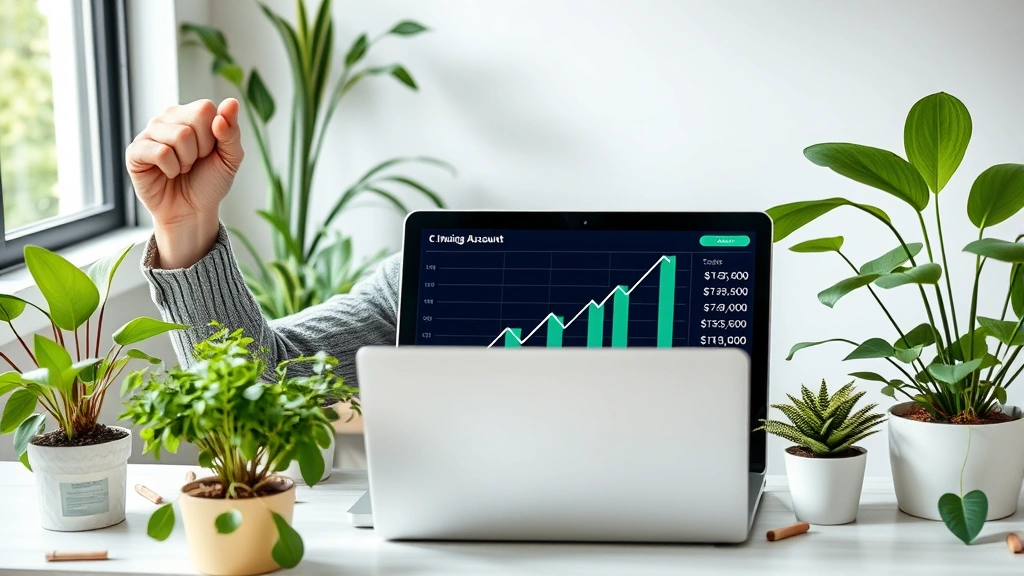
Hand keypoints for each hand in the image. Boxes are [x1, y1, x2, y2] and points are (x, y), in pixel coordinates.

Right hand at [126, 98, 243, 268]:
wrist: (192, 211)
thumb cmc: (209, 182)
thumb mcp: (230, 159)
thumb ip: (232, 131)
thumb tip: (231, 102)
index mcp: (192, 114)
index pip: (206, 108)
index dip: (215, 135)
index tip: (210, 151)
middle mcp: (168, 118)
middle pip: (194, 120)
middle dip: (202, 149)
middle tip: (194, 162)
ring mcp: (150, 133)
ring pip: (179, 136)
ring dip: (187, 161)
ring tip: (181, 168)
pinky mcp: (135, 151)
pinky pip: (160, 152)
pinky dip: (171, 169)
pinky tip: (168, 173)